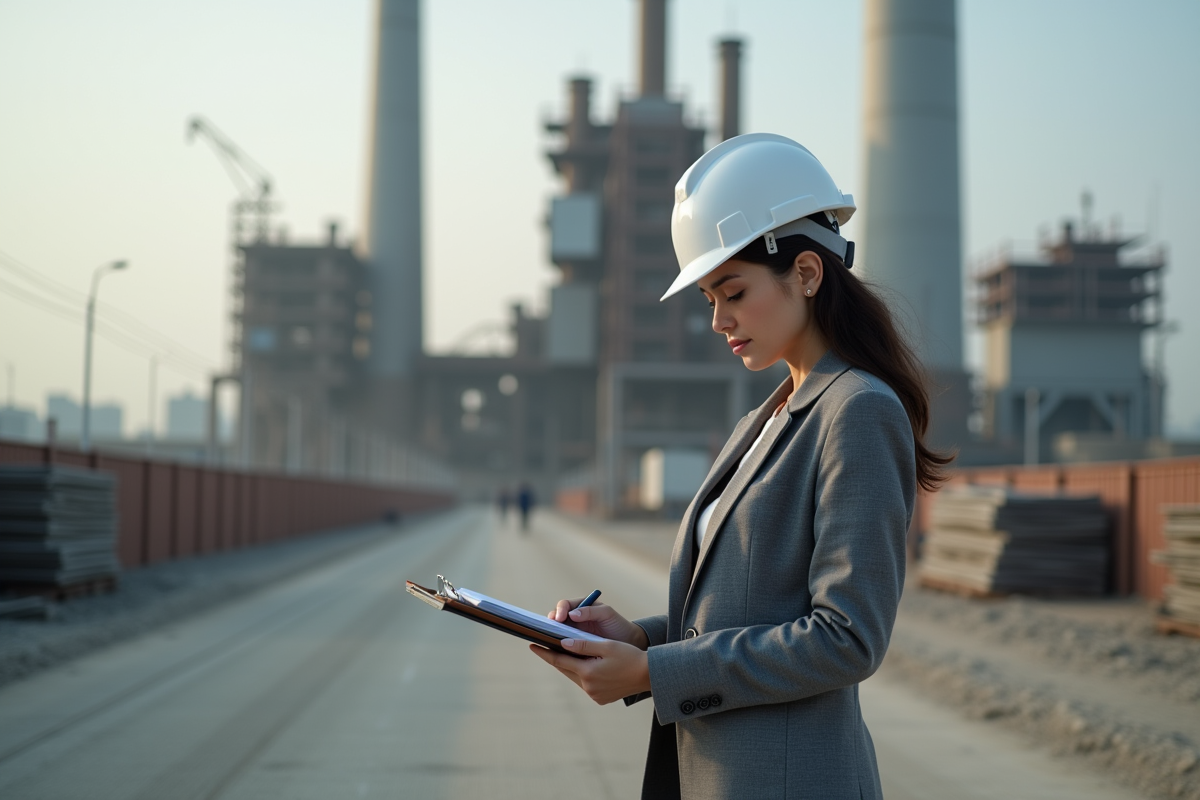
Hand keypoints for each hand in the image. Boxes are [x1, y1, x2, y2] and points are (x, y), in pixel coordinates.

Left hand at [529, 637, 650, 704]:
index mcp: (588, 672)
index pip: (559, 661)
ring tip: (562, 653)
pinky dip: (581, 673)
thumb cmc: (629, 656)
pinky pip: (585, 683)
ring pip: (574, 676)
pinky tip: (582, 665)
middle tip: (544, 646)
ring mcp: (594, 694)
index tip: (532, 645)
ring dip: (569, 666)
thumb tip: (563, 643)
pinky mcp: (600, 698)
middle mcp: (588, 686)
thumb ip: (583, 644)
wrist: (648, 675)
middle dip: (555, 658)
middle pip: (565, 669)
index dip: (544, 652)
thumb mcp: (606, 646)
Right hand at [548, 599, 648, 649]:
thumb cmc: (618, 625)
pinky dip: (559, 648)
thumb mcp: (607, 614)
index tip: (560, 618)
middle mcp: (574, 619)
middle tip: (551, 629)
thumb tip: (572, 614)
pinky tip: (557, 652)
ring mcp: (574, 633)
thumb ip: (591, 611)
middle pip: (556, 618)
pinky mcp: (575, 647)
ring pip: (557, 633)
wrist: (628, 643)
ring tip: (549, 640)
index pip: (564, 605)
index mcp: (581, 607)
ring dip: (551, 635)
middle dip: (551, 622)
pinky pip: (564, 646)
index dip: (560, 610)